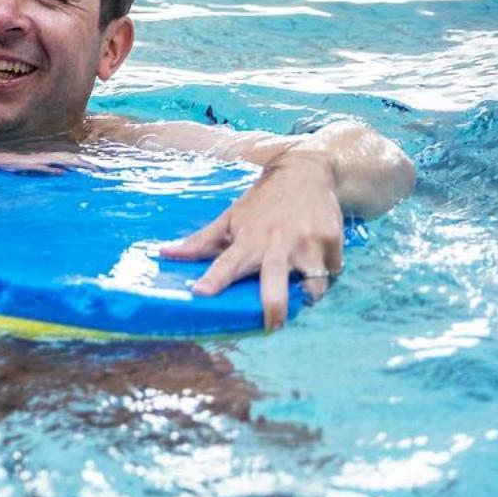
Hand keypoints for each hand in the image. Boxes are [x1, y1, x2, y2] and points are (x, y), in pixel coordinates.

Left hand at [160, 149, 344, 330]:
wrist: (307, 171)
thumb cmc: (263, 201)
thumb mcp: (231, 217)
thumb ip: (201, 241)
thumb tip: (165, 254)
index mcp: (249, 238)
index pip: (227, 263)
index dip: (213, 279)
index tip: (199, 294)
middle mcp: (277, 242)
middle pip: (274, 281)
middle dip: (273, 305)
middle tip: (271, 325)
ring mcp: (307, 242)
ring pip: (313, 283)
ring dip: (309, 293)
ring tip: (304, 294)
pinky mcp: (332, 241)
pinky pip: (331, 271)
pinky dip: (325, 272)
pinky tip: (319, 260)